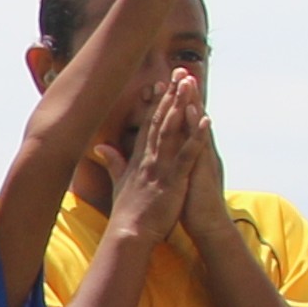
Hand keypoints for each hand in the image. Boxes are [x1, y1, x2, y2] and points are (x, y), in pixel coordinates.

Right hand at [105, 69, 204, 240]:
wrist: (129, 233)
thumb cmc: (126, 211)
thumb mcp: (117, 182)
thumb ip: (112, 162)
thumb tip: (101, 146)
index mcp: (139, 158)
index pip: (148, 125)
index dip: (155, 104)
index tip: (160, 84)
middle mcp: (149, 157)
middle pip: (161, 120)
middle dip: (170, 95)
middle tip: (179, 73)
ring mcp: (161, 167)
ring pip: (172, 130)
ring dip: (182, 106)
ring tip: (190, 85)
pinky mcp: (173, 179)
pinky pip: (188, 154)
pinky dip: (197, 137)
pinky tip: (206, 120)